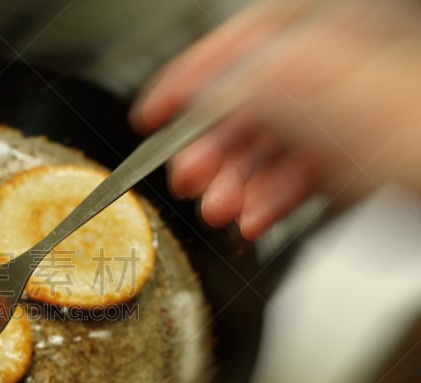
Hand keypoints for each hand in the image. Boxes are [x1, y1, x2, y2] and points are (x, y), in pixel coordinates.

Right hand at [130, 0, 420, 239]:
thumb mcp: (350, 103)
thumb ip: (273, 83)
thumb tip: (215, 89)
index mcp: (338, 38)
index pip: (249, 43)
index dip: (192, 77)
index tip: (155, 110)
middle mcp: (340, 74)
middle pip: (254, 101)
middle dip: (213, 145)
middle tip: (189, 176)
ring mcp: (348, 118)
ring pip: (272, 145)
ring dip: (238, 182)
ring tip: (221, 209)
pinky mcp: (354, 160)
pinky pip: (297, 176)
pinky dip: (270, 200)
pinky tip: (255, 219)